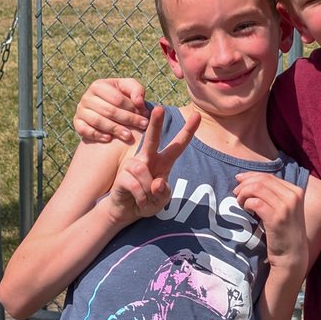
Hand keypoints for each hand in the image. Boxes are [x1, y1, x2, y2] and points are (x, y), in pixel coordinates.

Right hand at [73, 78, 150, 142]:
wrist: (105, 108)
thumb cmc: (121, 96)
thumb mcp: (129, 89)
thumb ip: (137, 91)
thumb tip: (139, 102)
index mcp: (98, 85)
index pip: (117, 99)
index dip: (132, 108)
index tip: (145, 115)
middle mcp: (86, 97)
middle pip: (108, 110)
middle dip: (128, 119)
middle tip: (142, 126)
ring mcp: (80, 110)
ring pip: (97, 121)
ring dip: (114, 129)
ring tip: (128, 136)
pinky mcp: (77, 122)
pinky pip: (84, 130)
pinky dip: (96, 135)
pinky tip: (109, 139)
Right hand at [108, 106, 199, 224]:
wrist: (125, 211)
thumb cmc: (147, 201)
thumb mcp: (162, 200)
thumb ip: (164, 192)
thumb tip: (156, 182)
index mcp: (163, 161)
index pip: (177, 145)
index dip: (188, 131)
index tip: (197, 115)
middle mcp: (147, 158)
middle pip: (152, 138)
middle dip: (156, 123)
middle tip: (159, 108)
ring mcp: (133, 164)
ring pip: (144, 173)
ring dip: (148, 192)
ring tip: (145, 198)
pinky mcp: (123, 175)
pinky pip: (136, 185)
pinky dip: (141, 198)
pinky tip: (138, 200)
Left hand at [233, 172, 306, 277]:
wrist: (293, 256)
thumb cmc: (286, 232)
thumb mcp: (285, 208)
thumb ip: (275, 194)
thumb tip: (251, 181)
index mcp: (296, 191)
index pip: (270, 176)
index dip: (251, 175)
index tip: (239, 180)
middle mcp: (293, 196)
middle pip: (263, 180)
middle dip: (245, 183)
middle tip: (236, 192)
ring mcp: (286, 207)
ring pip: (258, 189)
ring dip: (244, 193)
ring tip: (239, 201)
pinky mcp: (276, 218)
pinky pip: (255, 203)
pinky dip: (247, 204)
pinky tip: (246, 210)